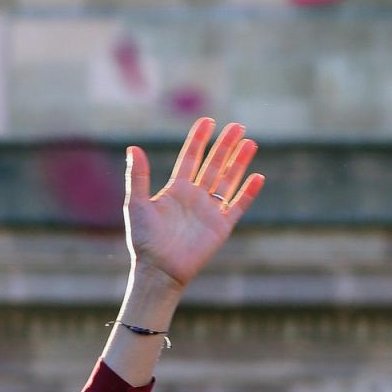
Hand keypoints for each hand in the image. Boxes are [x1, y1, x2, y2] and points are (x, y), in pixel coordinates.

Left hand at [124, 117, 265, 291]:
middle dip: (225, 145)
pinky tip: (257, 177)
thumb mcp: (137, 205)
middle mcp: (194, 197)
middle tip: (238, 126)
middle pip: (214, 165)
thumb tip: (133, 148)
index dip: (199, 139)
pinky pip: (238, 205)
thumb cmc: (144, 240)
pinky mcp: (221, 226)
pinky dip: (248, 192)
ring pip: (228, 180)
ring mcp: (210, 211)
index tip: (208, 121)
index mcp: (176, 190)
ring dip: (239, 162)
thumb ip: (138, 177)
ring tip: (250, 143)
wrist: (158, 270)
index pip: (190, 158)